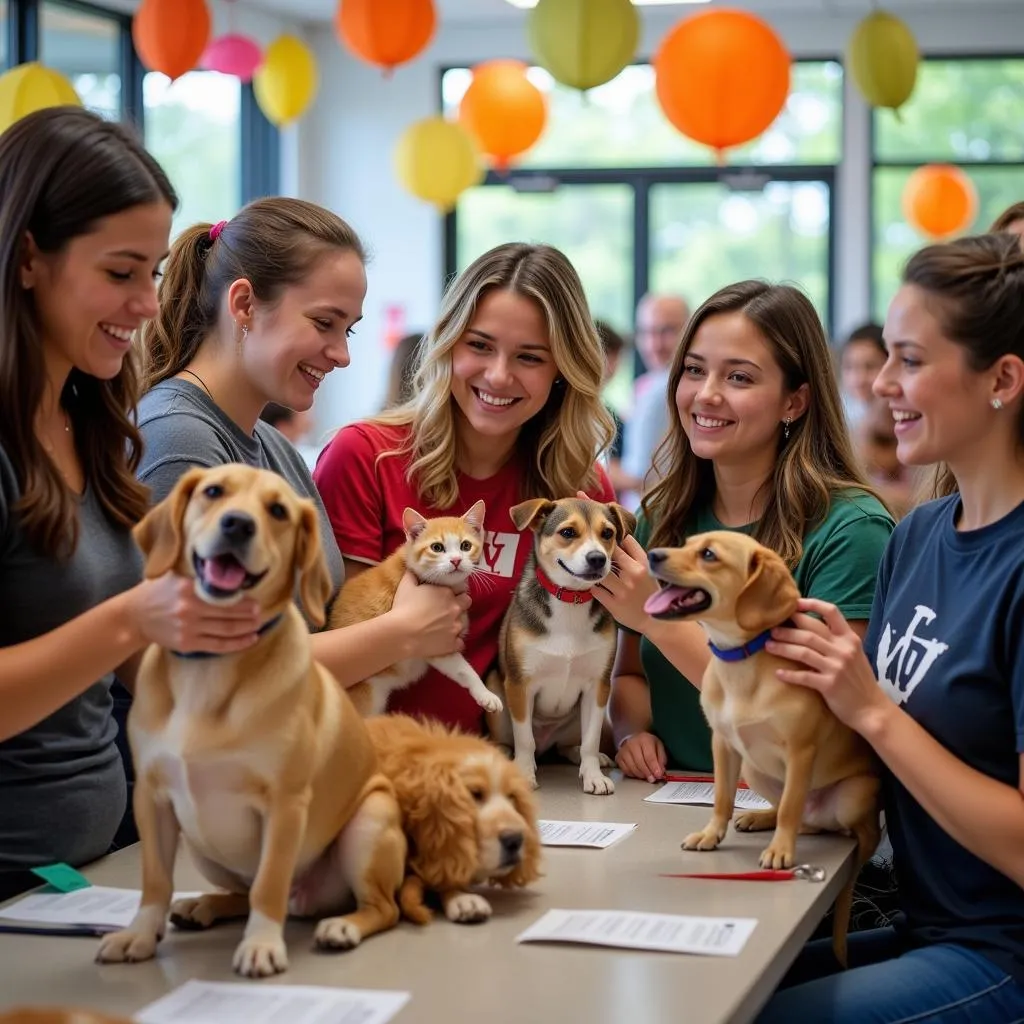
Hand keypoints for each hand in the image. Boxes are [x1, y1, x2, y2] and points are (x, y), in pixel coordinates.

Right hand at [128, 574, 261, 653]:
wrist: (134, 616)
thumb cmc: (157, 592)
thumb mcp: (175, 575)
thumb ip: (197, 574)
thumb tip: (226, 570)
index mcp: (188, 590)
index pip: (222, 596)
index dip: (242, 601)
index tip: (256, 600)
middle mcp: (189, 610)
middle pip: (227, 614)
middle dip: (248, 615)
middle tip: (261, 613)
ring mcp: (188, 629)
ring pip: (225, 631)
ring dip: (246, 629)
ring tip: (259, 625)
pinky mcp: (187, 644)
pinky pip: (217, 646)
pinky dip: (236, 644)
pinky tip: (250, 639)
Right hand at [391, 571, 470, 658]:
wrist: (401, 633)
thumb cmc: (403, 607)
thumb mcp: (406, 585)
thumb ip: (413, 575)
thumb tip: (414, 568)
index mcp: (447, 593)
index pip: (459, 590)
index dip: (452, 593)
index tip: (443, 598)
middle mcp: (455, 609)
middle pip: (466, 603)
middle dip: (459, 605)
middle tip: (446, 611)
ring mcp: (456, 627)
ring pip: (463, 624)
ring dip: (455, 625)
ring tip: (442, 629)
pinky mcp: (453, 644)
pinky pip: (460, 644)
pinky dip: (454, 643)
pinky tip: (445, 643)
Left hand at [592, 535, 657, 632]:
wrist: (655, 621)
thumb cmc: (650, 592)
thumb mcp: (649, 571)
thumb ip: (637, 554)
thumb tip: (624, 537)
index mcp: (643, 566)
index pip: (625, 544)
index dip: (616, 543)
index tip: (611, 546)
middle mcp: (633, 577)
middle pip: (611, 557)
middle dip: (605, 557)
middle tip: (601, 560)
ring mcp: (623, 591)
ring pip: (601, 574)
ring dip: (598, 573)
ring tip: (596, 573)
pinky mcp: (614, 605)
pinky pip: (596, 591)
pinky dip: (595, 587)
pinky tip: (599, 587)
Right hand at [615, 732, 666, 782]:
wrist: (635, 739)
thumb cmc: (648, 744)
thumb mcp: (659, 747)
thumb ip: (661, 759)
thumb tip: (661, 772)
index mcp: (644, 739)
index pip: (649, 756)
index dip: (654, 767)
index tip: (658, 775)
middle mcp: (632, 743)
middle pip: (640, 762)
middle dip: (647, 773)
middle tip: (652, 779)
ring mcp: (623, 751)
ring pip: (632, 768)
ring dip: (641, 775)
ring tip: (646, 776)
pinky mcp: (618, 757)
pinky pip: (625, 770)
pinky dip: (633, 774)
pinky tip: (638, 773)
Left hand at [765, 598, 890, 735]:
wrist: (872, 709)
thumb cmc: (859, 680)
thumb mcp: (853, 654)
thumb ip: (836, 640)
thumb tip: (809, 626)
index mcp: (849, 638)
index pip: (831, 611)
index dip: (811, 604)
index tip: (793, 604)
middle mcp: (843, 649)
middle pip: (810, 631)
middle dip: (787, 628)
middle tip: (771, 629)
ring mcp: (837, 667)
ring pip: (803, 651)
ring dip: (783, 647)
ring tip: (768, 646)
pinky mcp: (829, 685)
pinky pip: (804, 676)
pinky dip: (789, 674)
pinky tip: (778, 673)